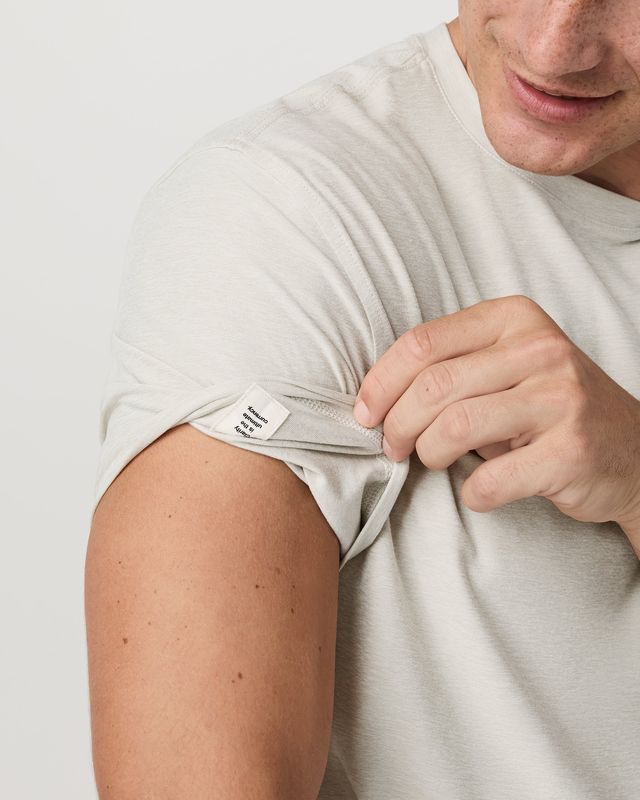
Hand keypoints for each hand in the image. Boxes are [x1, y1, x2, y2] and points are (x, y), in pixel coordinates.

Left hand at [353, 294, 639, 543]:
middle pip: (432, 385)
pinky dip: (471, 493)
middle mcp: (540, 349)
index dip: (380, 383)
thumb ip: (451, 367)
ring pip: (454, 426)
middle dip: (396, 424)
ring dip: (429, 454)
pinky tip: (478, 489)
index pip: (422, 342)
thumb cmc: (548, 409)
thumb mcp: (505, 368)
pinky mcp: (571, 450)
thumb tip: (375, 401)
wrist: (631, 450)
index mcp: (514, 318)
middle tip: (392, 446)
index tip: (365, 413)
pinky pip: (490, 479)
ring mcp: (560, 399)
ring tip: (432, 461)